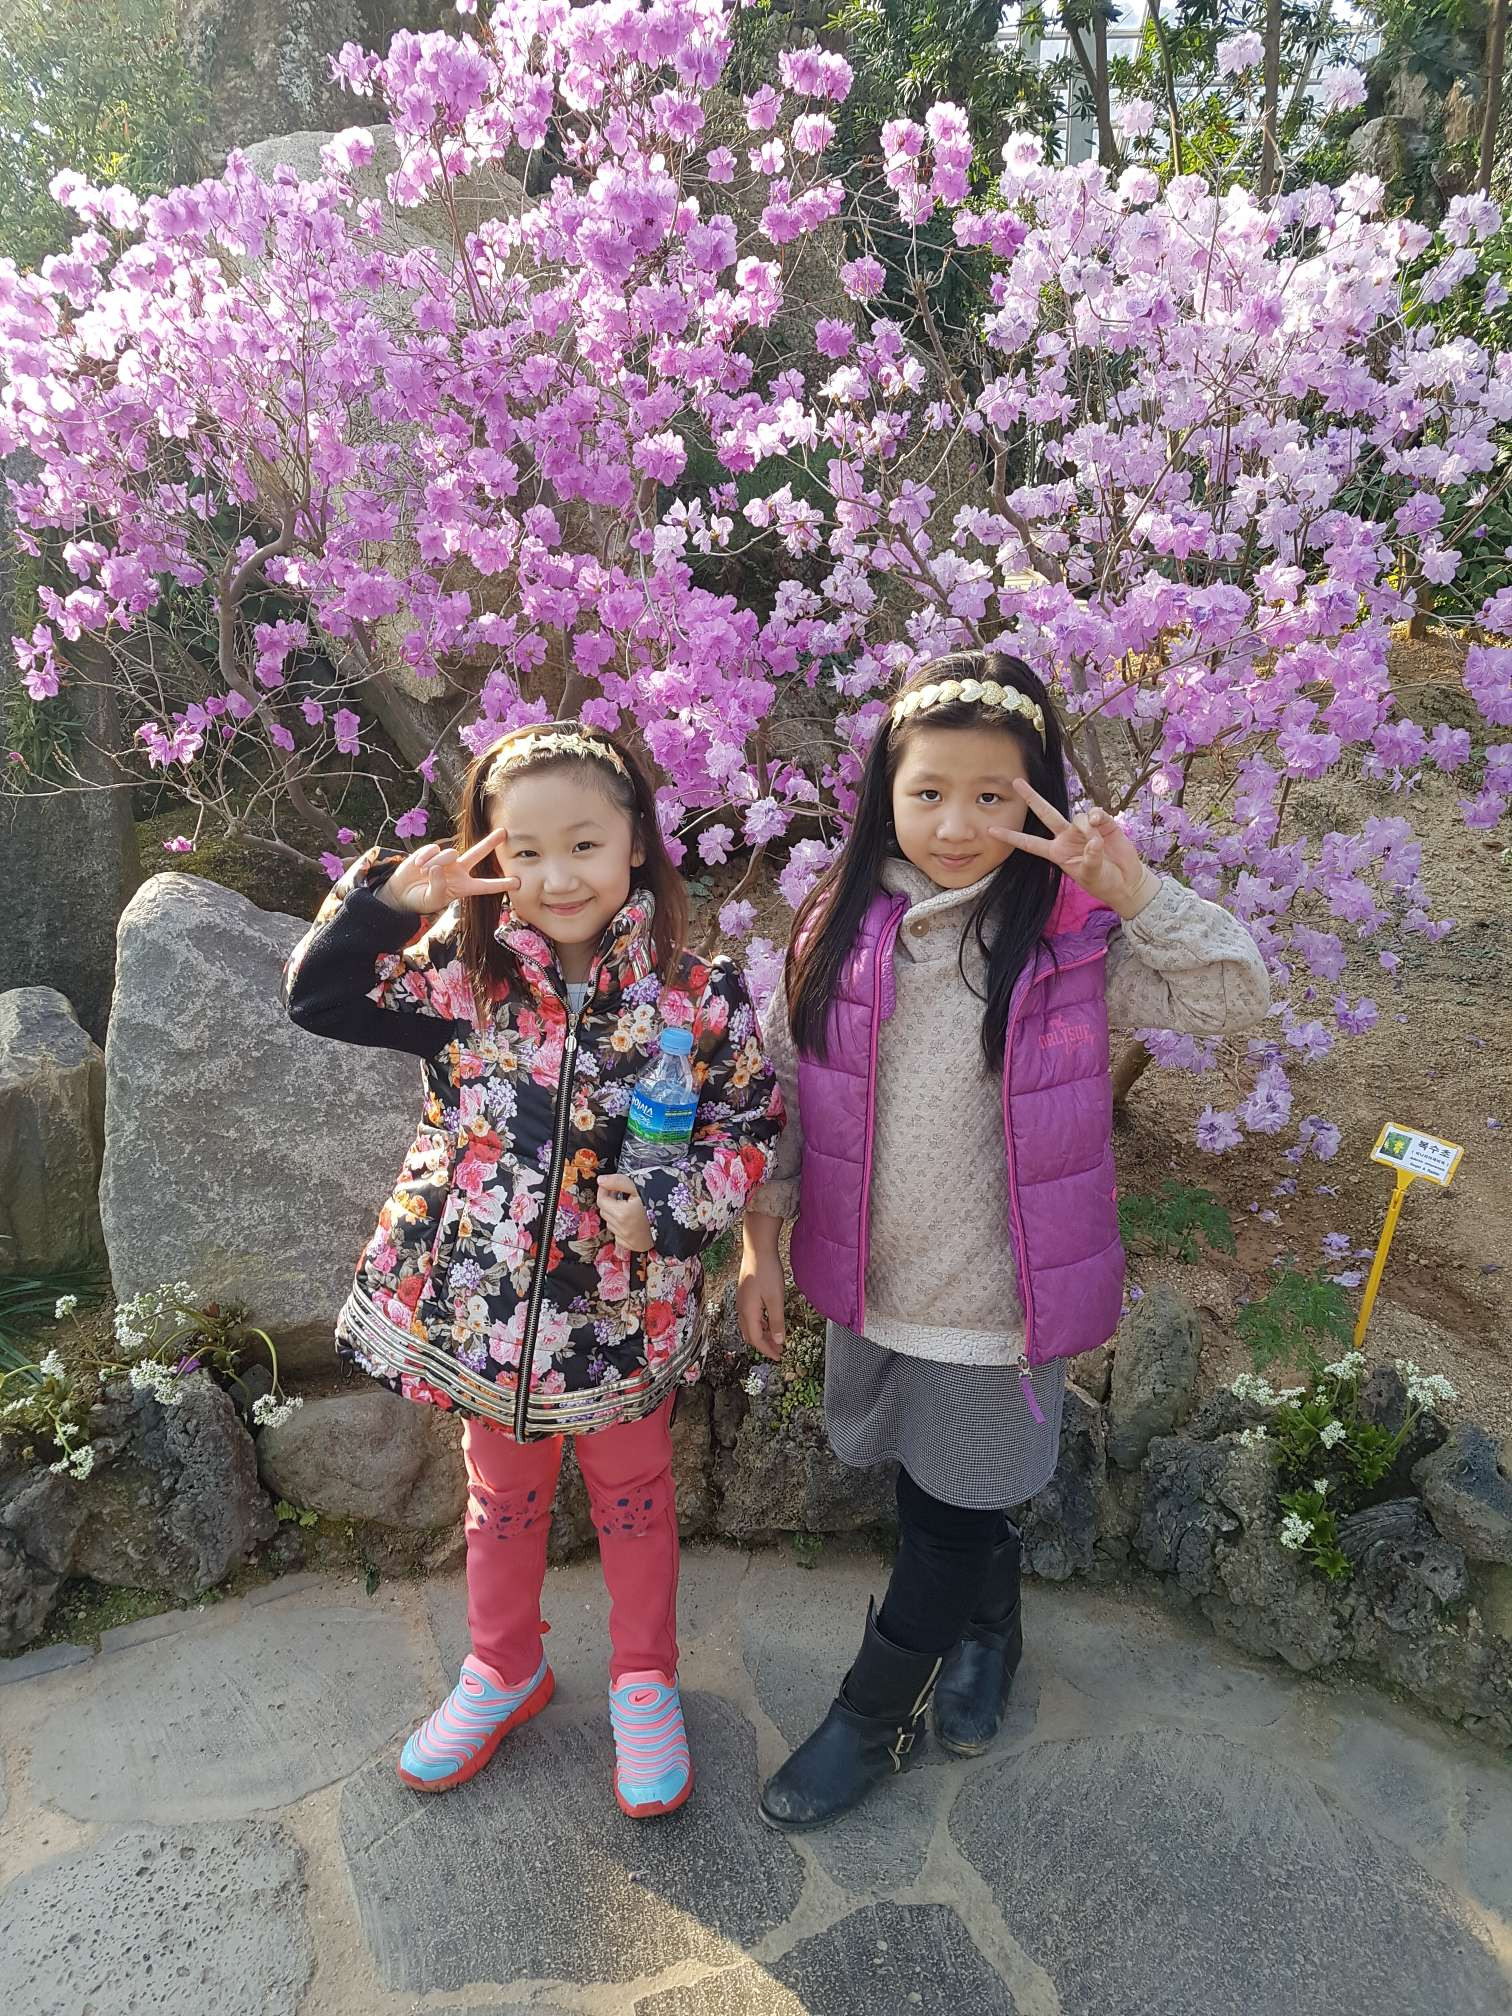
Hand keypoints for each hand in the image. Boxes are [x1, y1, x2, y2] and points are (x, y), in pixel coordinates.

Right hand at [377, 826, 517, 914]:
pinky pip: (433, 849)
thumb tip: (437, 867)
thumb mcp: (432, 900)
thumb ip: (438, 886)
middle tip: (504, 832)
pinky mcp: (431, 852)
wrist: (401, 893)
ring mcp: (445, 860)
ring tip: (424, 873)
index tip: (518, 882)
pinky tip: (418, 865)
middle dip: (490, 842)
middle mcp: (458, 871)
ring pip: (449, 854)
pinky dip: (425, 858)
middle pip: (477, 854)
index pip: (485, 886)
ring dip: (436, 863)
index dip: (501, 884)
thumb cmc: (420, 900)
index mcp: (463, 887)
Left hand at [597, 1175, 653, 1253]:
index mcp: (623, 1213)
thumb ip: (617, 1182)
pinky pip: (618, 1236)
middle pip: (604, 1212)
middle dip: (609, 1202)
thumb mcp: (639, 1186)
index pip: (601, 1201)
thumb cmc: (660, 1201)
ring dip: (615, 1216)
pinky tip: (632, 1222)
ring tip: (628, 1208)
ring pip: (610, 1224)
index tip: (608, 1186)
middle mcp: (623, 1229)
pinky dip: (621, 1229)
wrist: (675, 1220)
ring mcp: (628, 1239)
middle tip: (620, 1195)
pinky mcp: (633, 1246)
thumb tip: (601, 1180)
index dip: (604, 1191)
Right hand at [737, 1245, 786, 1361]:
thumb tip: (778, 1341)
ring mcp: (742, 1301)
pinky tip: (770, 1321)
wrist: (757, 1249)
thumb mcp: (776, 1299)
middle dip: (764, 1345)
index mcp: (748, 1312)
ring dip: (762, 1335)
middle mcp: (742, 1309)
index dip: (767, 1350)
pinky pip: (750, 1316)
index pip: (756, 1339)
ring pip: (750, 1326)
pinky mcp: (745, 1295)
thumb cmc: (767, 1272)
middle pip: (750, 1335)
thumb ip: (777, 1321)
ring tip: (776, 1338)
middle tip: (778, 1351)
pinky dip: (760, 1324)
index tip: (779, 1357)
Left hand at [989, 783, 1156, 919]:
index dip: (1011, 837)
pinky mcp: (1103, 824)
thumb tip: (1093, 841)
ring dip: (1086, 827)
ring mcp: (1084, 829)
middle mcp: (1067, 837)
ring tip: (1098, 842)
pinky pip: (1096, 813)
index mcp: (1057, 852)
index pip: (1030, 843)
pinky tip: (1102, 826)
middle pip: (1046, 813)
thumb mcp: (1092, 875)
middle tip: (1016, 782)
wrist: (1126, 881)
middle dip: (1031, 798)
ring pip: (1078, 816)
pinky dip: (1099, 818)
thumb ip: (1090, 859)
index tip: (991, 831)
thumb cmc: (1104, 882)